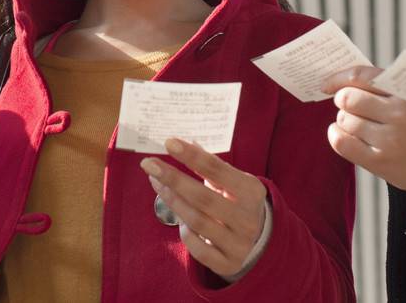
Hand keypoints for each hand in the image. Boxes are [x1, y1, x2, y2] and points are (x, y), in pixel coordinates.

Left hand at [141, 138, 268, 280]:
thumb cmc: (236, 200)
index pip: (217, 169)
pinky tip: (180, 220)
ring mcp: (240, 244)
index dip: (192, 156)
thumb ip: (210, 165)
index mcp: (252, 191)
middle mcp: (248, 218)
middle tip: (148, 164)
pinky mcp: (229, 264)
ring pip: (197, 221)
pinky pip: (198, 249)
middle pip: (203, 196)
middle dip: (173, 178)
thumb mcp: (231, 181)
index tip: (169, 143)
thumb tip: (184, 141)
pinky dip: (185, 233)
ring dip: (172, 201)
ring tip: (156, 184)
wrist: (257, 238)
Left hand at [325, 65, 405, 212]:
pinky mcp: (380, 162)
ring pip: (345, 120)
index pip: (363, 76)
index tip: (327, 84)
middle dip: (343, 100)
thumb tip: (343, 80)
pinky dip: (336, 135)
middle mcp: (400, 114)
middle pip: (349, 98)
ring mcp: (390, 139)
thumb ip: (388, 87)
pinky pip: (342, 143)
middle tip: (348, 106)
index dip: (339, 78)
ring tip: (354, 123)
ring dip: (343, 120)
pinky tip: (342, 135)